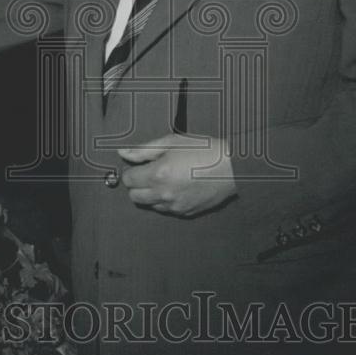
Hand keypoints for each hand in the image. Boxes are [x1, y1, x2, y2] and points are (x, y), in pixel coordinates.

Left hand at [118, 133, 236, 217]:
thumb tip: (123, 153)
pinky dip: (166, 200)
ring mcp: (175, 206)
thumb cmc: (204, 151)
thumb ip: (143, 150)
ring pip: (149, 205)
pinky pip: (166, 210)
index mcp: (158, 175)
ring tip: (166, 179)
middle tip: (149, 173)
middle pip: (134, 196)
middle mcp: (164, 194)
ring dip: (151, 194)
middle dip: (138, 185)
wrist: (232, 167)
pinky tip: (177, 187)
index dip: (131, 171)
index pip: (128, 180)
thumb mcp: (171, 142)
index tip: (139, 166)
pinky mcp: (186, 212)